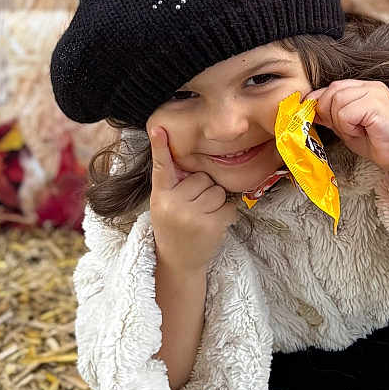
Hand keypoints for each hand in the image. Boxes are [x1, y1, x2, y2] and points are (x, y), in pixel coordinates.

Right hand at [147, 124, 236, 273]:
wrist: (177, 262)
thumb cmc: (173, 228)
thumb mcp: (164, 205)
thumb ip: (174, 185)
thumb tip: (193, 164)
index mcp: (160, 195)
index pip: (161, 167)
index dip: (159, 146)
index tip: (159, 128)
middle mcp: (173, 203)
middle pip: (202, 178)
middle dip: (203, 190)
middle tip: (193, 209)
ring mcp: (191, 215)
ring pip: (217, 191)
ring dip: (216, 203)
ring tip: (203, 218)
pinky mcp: (210, 225)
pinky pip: (229, 207)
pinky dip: (226, 215)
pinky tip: (213, 225)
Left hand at [310, 79, 388, 183]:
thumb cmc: (378, 143)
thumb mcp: (347, 128)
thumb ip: (331, 116)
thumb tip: (309, 108)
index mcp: (364, 88)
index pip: (331, 87)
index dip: (320, 103)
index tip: (320, 120)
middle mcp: (370, 86)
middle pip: (332, 91)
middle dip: (330, 113)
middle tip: (347, 129)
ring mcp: (375, 93)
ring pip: (338, 101)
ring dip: (341, 122)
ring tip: (358, 130)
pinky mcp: (377, 105)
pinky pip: (347, 113)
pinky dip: (349, 126)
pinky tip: (363, 132)